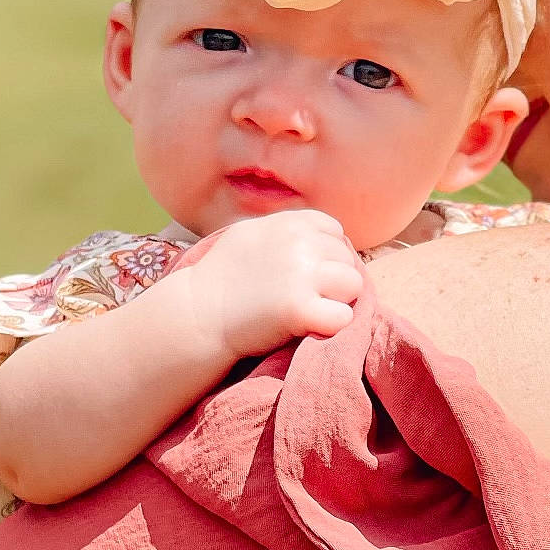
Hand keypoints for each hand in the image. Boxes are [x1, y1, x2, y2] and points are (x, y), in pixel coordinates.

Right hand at [172, 211, 363, 360]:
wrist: (197, 315)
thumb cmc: (222, 278)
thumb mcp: (250, 234)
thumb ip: (286, 230)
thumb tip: (328, 235)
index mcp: (288, 222)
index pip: (334, 232)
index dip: (325, 255)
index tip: (304, 273)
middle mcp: (298, 243)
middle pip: (346, 259)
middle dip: (332, 279)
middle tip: (303, 296)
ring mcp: (300, 275)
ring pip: (353, 285)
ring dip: (336, 301)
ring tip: (307, 309)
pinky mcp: (300, 309)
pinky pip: (343, 317)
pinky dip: (330, 326)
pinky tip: (307, 326)